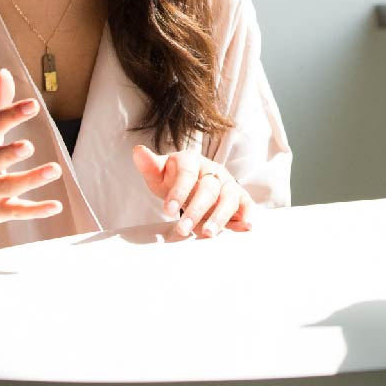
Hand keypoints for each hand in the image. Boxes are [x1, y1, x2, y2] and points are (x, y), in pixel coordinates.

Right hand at [0, 68, 63, 244]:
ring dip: (31, 179)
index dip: (11, 115)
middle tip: (28, 146)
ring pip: (9, 186)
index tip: (33, 105)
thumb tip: (6, 72)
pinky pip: (16, 212)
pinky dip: (36, 210)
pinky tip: (56, 206)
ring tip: (55, 169)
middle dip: (9, 153)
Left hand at [132, 144, 254, 238]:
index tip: (167, 210)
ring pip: (228, 198)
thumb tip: (138, 151)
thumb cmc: (174, 179)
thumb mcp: (159, 173)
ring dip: (219, 217)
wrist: (192, 182)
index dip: (178, 191)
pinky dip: (247, 215)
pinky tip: (244, 227)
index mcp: (192, 160)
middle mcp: (213, 170)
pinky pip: (246, 204)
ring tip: (207, 234)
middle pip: (208, 188)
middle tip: (183, 229)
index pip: (187, 173)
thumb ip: (150, 165)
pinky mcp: (239, 196)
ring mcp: (227, 183)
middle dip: (196, 210)